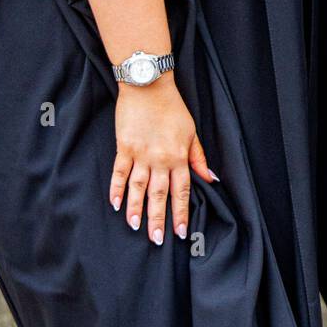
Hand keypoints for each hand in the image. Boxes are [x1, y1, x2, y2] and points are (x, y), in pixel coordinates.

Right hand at [109, 74, 215, 243]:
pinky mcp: (124, 147)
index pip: (181, 191)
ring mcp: (140, 154)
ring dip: (137, 208)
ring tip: (135, 227)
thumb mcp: (191, 132)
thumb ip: (198, 157)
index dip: (181, 213)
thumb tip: (210, 178)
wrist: (149, 85)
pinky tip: (115, 204)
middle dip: (158, 219)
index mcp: (178, 156)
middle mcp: (160, 159)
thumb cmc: (173, 108)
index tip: (180, 233)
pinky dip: (116, 189)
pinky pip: (120, 172)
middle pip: (159, 194)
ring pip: (139, 187)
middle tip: (155, 240)